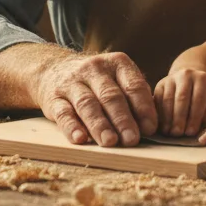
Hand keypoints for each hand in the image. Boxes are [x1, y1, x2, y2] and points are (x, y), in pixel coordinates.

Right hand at [35, 51, 156, 146]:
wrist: (54, 70)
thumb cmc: (97, 82)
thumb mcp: (118, 79)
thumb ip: (135, 97)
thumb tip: (152, 124)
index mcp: (117, 63)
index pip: (133, 85)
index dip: (143, 107)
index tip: (150, 128)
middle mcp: (94, 69)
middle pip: (111, 96)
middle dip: (123, 119)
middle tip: (132, 139)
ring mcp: (72, 83)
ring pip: (87, 104)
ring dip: (100, 125)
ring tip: (110, 142)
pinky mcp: (53, 98)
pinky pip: (63, 113)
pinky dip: (72, 127)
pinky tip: (80, 139)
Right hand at [153, 69, 205, 136]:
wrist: (188, 82)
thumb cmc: (202, 99)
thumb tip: (197, 130)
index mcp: (203, 79)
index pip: (198, 99)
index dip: (194, 117)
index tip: (191, 132)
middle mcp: (187, 75)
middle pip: (182, 98)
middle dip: (180, 118)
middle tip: (178, 133)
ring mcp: (172, 78)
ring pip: (168, 99)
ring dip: (168, 118)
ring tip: (170, 132)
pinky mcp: (160, 84)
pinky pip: (158, 100)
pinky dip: (160, 115)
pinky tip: (162, 126)